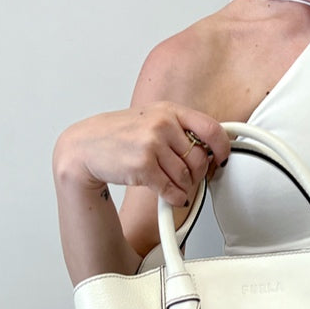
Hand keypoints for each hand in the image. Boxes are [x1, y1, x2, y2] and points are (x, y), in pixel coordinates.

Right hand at [57, 101, 230, 208]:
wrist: (86, 146)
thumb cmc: (120, 135)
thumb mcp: (151, 119)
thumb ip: (179, 129)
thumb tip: (210, 149)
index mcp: (169, 110)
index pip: (210, 128)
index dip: (222, 147)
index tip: (223, 157)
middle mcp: (162, 124)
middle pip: (200, 158)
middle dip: (197, 174)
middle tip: (188, 177)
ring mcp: (152, 145)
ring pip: (187, 177)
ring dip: (184, 187)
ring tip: (173, 185)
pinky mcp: (143, 166)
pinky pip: (172, 190)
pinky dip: (175, 198)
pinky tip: (169, 195)